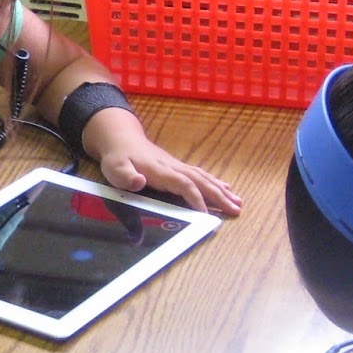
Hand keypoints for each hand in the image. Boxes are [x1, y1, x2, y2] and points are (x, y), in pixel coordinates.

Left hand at [86, 110, 241, 215]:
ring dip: (221, 191)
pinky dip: (215, 183)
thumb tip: (140, 181)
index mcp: (160, 170)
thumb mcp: (114, 168)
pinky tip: (227, 189)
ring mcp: (178, 166)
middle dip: (219, 197)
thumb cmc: (118, 157)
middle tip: (236, 210)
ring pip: (204, 178)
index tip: (206, 213)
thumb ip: (126, 176)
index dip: (196, 198)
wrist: (122, 139)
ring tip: (238, 203)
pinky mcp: (178, 168)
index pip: (183, 184)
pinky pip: (200, 175)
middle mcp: (174, 167)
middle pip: (200, 182)